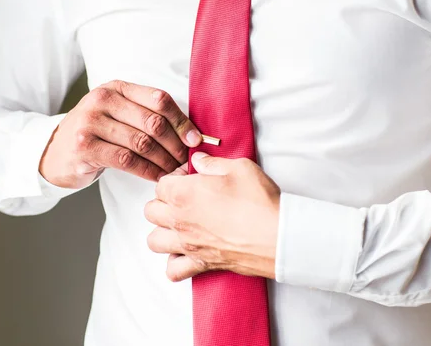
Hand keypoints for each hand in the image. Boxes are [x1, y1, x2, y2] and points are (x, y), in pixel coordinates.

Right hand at [39, 80, 201, 188]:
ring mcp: (91, 123)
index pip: (159, 99)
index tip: (195, 139)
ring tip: (176, 172)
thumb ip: (147, 115)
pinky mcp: (85, 147)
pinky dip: (148, 171)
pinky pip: (127, 160)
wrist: (56, 151)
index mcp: (116, 87)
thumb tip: (191, 134)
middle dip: (176, 145)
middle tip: (187, 161)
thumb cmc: (97, 133)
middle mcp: (102, 100)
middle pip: (153, 122)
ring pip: (142, 143)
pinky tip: (157, 177)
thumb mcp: (118, 114)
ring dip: (165, 161)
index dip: (181, 121)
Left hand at [144, 153, 280, 281]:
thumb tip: (198, 160)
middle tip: (183, 198)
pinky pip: (173, 270)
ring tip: (179, 224)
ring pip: (154, 240)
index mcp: (184, 193)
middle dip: (164, 201)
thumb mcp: (239, 167)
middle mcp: (180, 220)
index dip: (175, 177)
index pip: (161, 184)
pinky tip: (185, 253)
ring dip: (162, 231)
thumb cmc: (259, 201)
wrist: (278, 235)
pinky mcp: (201, 263)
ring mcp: (188, 244)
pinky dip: (174, 263)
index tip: (190, 177)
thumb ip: (212, 163)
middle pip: (152, 210)